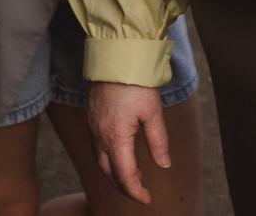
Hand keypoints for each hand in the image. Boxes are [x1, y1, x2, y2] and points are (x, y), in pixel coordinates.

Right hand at [87, 80, 170, 204]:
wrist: (114, 57)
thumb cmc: (135, 82)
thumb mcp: (153, 112)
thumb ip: (158, 141)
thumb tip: (164, 165)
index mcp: (116, 137)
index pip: (124, 176)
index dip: (135, 192)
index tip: (147, 199)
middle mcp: (100, 136)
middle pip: (109, 174)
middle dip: (125, 188)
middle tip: (140, 193)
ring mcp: (92, 129)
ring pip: (100, 163)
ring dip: (115, 175)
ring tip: (133, 178)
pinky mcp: (91, 120)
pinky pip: (96, 150)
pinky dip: (108, 161)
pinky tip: (120, 159)